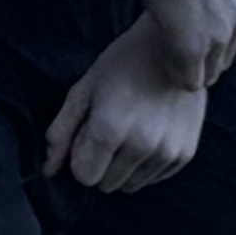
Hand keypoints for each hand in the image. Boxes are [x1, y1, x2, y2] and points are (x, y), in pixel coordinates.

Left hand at [45, 31, 208, 194]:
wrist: (176, 48)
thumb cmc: (123, 63)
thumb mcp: (84, 89)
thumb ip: (62, 132)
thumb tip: (49, 170)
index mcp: (110, 129)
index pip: (84, 176)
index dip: (81, 158)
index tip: (89, 136)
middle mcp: (141, 146)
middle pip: (107, 184)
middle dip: (102, 164)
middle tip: (111, 131)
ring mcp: (166, 152)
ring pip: (130, 186)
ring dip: (124, 167)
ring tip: (132, 132)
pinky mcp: (185, 153)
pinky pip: (154, 179)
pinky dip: (147, 165)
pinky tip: (150, 134)